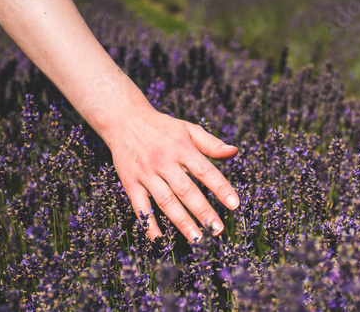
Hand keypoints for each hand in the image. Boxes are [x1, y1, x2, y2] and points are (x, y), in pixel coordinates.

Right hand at [109, 106, 239, 241]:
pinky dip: (149, 225)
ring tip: (198, 239)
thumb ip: (212, 143)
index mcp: (182, 149)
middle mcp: (164, 162)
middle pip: (186, 190)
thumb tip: (234, 152)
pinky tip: (160, 240)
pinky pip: (141, 207)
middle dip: (203, 211)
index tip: (234, 204)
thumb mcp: (188, 129)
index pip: (205, 171)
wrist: (124, 119)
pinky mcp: (131, 184)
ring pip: (166, 202)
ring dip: (182, 222)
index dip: (220, 188)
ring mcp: (147, 174)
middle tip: (218, 230)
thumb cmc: (163, 127)